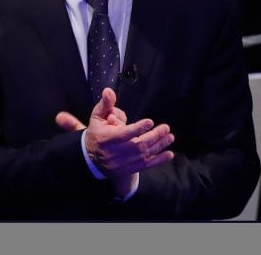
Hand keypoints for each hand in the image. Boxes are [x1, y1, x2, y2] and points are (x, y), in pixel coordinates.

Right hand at [55, 88, 174, 182]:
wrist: (90, 159)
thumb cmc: (97, 134)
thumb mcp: (97, 117)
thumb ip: (105, 104)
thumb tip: (109, 91)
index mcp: (106, 138)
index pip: (123, 135)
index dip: (137, 129)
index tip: (150, 122)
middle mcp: (113, 153)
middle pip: (136, 145)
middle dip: (153, 136)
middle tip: (166, 127)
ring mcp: (120, 164)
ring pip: (143, 155)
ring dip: (159, 146)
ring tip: (170, 137)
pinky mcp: (127, 170)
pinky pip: (145, 166)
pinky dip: (158, 160)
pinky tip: (169, 154)